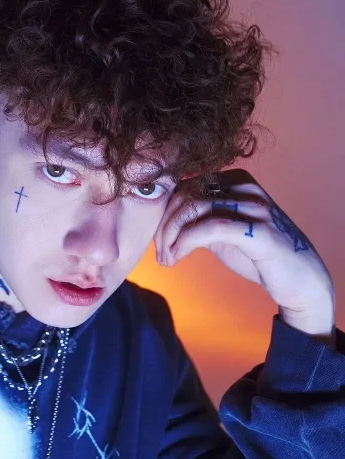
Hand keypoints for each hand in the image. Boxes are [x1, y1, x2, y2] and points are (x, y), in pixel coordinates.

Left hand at [153, 169, 335, 336]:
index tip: (158, 241)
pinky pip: (210, 227)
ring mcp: (254, 207)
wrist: (299, 278)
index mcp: (234, 181)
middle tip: (160, 254)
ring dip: (171, 237)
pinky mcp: (260, 230)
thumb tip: (162, 218)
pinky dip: (185, 242)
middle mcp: (245, 187)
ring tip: (166, 259)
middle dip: (164, 226)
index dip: (163, 213)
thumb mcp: (221, 229)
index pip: (184, 187)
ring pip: (194, 209)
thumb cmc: (256, 253)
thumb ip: (198, 218)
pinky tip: (177, 256)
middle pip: (185, 196)